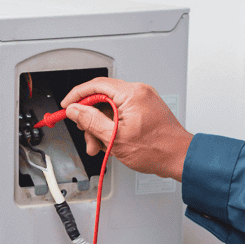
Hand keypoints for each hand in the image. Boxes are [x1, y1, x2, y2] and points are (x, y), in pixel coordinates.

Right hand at [61, 78, 192, 180]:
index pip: (95, 85)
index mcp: (132, 94)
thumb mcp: (114, 137)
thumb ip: (91, 121)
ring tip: (99, 145)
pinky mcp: (144, 108)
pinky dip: (111, 125)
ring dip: (99, 126)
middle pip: (101, 97)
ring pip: (109, 107)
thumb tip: (75, 110)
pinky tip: (109, 141)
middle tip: (85, 133)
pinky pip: (120, 112)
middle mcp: (138, 92)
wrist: (178, 158)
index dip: (76, 96)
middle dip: (89, 118)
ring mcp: (142, 99)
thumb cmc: (156, 149)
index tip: (66, 107)